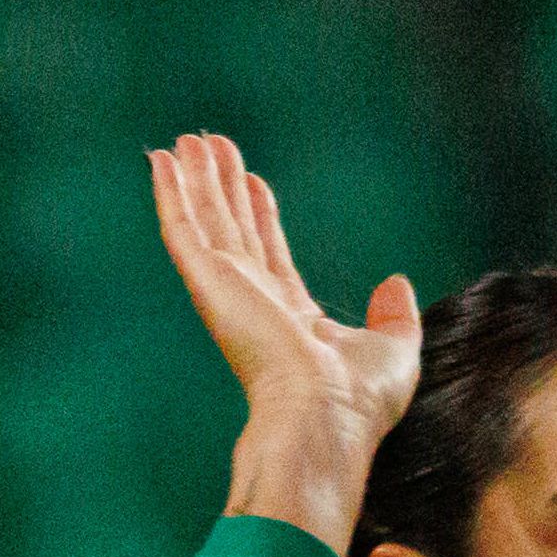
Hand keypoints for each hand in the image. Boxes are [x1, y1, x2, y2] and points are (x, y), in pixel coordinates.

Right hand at [150, 131, 420, 545]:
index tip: (254, 181)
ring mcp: (228, 290)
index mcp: (292, 318)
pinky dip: (170, 194)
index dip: (261, 215)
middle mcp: (254, 301)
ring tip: (186, 141)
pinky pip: (184, 228)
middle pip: (233, 229)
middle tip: (209, 147)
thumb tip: (395, 284)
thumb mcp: (395, 348)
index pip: (271, 254)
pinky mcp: (210, 282)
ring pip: (206, 221)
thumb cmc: (358, 401)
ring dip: (194, 180)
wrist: (323, 415)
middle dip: (222, 188)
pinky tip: (160, 163)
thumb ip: (394, 315)